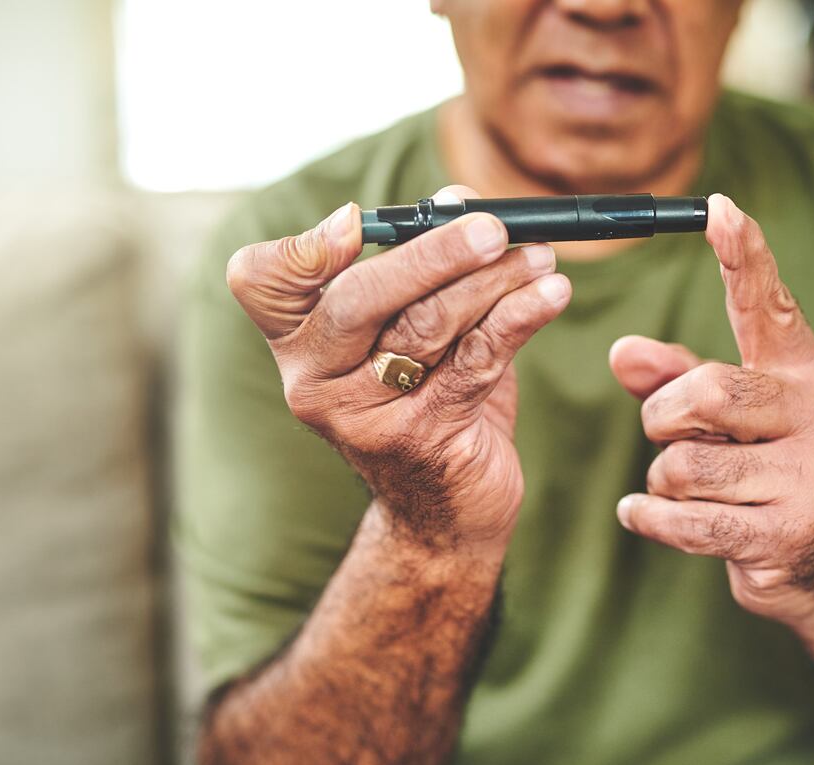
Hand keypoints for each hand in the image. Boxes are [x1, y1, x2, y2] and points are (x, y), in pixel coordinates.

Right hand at [226, 186, 570, 552]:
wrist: (443, 513)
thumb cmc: (426, 400)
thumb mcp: (415, 328)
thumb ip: (427, 264)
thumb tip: (458, 201)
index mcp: (296, 337)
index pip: (263, 279)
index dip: (303, 248)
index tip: (357, 221)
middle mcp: (313, 377)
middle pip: (359, 298)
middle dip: (432, 255)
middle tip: (494, 228)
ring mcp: (361, 415)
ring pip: (426, 328)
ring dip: (494, 282)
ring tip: (539, 255)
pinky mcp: (420, 439)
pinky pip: (475, 363)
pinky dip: (519, 319)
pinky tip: (550, 294)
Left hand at [610, 194, 813, 624]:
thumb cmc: (761, 465)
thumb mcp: (721, 414)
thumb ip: (672, 375)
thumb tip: (621, 351)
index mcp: (801, 369)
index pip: (768, 303)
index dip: (743, 256)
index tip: (720, 207)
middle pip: (704, 391)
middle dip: (662, 418)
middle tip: (669, 435)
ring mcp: (808, 476)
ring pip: (685, 462)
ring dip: (663, 478)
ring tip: (690, 487)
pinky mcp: (786, 533)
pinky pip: (687, 520)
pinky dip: (651, 518)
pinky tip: (645, 514)